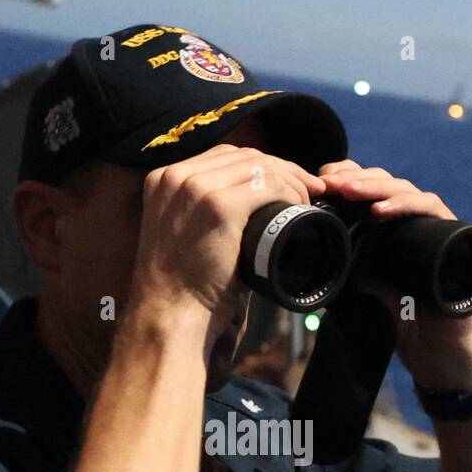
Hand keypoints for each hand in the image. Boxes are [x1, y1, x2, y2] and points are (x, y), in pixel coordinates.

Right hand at [128, 144, 325, 343]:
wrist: (170, 315)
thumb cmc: (183, 288)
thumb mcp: (184, 236)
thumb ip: (203, 213)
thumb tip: (249, 206)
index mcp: (163, 179)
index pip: (223, 157)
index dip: (260, 166)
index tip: (285, 183)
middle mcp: (176, 176)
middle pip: (243, 157)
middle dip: (281, 169)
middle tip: (307, 189)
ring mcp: (195, 188)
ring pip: (259, 167)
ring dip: (290, 180)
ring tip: (306, 201)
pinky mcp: (217, 205)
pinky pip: (267, 185)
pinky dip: (290, 193)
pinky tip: (299, 207)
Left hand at [318, 160, 471, 389]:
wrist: (435, 348)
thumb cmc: (403, 318)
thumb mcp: (365, 290)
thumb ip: (350, 272)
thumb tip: (319, 257)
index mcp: (391, 227)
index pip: (371, 190)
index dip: (348, 177)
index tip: (322, 180)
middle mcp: (413, 222)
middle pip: (385, 184)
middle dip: (356, 179)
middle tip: (331, 183)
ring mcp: (433, 226)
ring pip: (406, 190)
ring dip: (376, 187)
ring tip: (350, 191)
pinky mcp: (453, 236)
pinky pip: (431, 210)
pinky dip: (407, 205)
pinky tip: (381, 210)